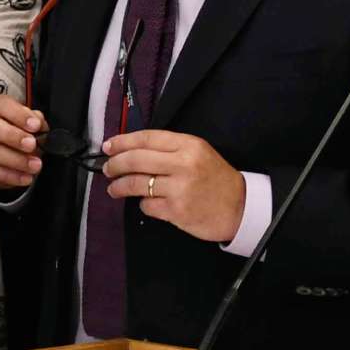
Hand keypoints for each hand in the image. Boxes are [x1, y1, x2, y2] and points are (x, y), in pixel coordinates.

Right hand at [0, 94, 44, 189]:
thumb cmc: (14, 131)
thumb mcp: (27, 122)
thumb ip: (35, 121)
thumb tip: (40, 126)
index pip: (2, 105)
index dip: (19, 115)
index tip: (36, 125)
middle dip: (12, 136)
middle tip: (32, 146)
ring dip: (14, 160)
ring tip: (34, 165)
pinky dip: (8, 176)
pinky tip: (24, 177)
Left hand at [102, 130, 245, 242]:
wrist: (242, 208)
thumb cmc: (215, 179)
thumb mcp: (198, 153)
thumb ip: (168, 149)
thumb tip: (129, 149)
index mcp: (189, 145)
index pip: (146, 138)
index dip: (122, 142)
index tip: (108, 146)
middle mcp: (183, 164)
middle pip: (135, 160)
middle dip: (114, 165)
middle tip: (107, 169)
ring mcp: (179, 188)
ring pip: (135, 184)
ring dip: (118, 187)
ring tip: (114, 189)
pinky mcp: (176, 210)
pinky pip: (146, 205)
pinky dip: (142, 204)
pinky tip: (147, 203)